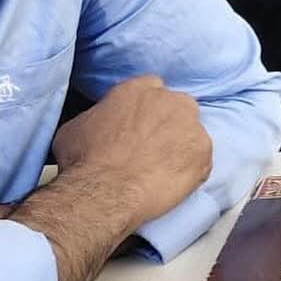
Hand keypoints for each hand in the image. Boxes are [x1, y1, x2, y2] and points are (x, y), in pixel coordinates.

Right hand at [52, 77, 212, 233]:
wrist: (104, 191)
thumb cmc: (84, 161)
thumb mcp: (76, 127)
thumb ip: (98, 116)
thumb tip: (99, 124)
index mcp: (138, 89)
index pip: (151, 88)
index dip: (147, 109)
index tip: (142, 125)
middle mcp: (169, 100)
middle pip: (177, 108)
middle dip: (168, 125)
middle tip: (153, 149)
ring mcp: (190, 124)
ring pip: (191, 133)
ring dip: (180, 147)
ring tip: (162, 169)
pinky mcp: (203, 151)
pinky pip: (202, 159)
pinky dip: (192, 170)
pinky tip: (173, 182)